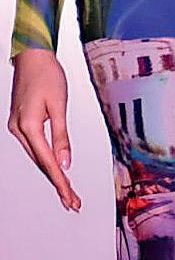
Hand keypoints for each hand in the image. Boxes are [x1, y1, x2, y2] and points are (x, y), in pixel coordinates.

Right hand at [7, 49, 81, 210]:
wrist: (32, 57)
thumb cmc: (47, 75)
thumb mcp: (59, 106)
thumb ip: (62, 137)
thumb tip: (65, 163)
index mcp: (29, 126)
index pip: (48, 162)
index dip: (61, 183)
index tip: (71, 199)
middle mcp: (19, 130)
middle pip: (41, 164)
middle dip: (58, 184)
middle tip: (73, 202)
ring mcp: (17, 127)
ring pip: (36, 157)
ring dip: (52, 174)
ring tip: (67, 191)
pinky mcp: (20, 123)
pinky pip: (34, 148)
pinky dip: (45, 160)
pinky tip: (55, 169)